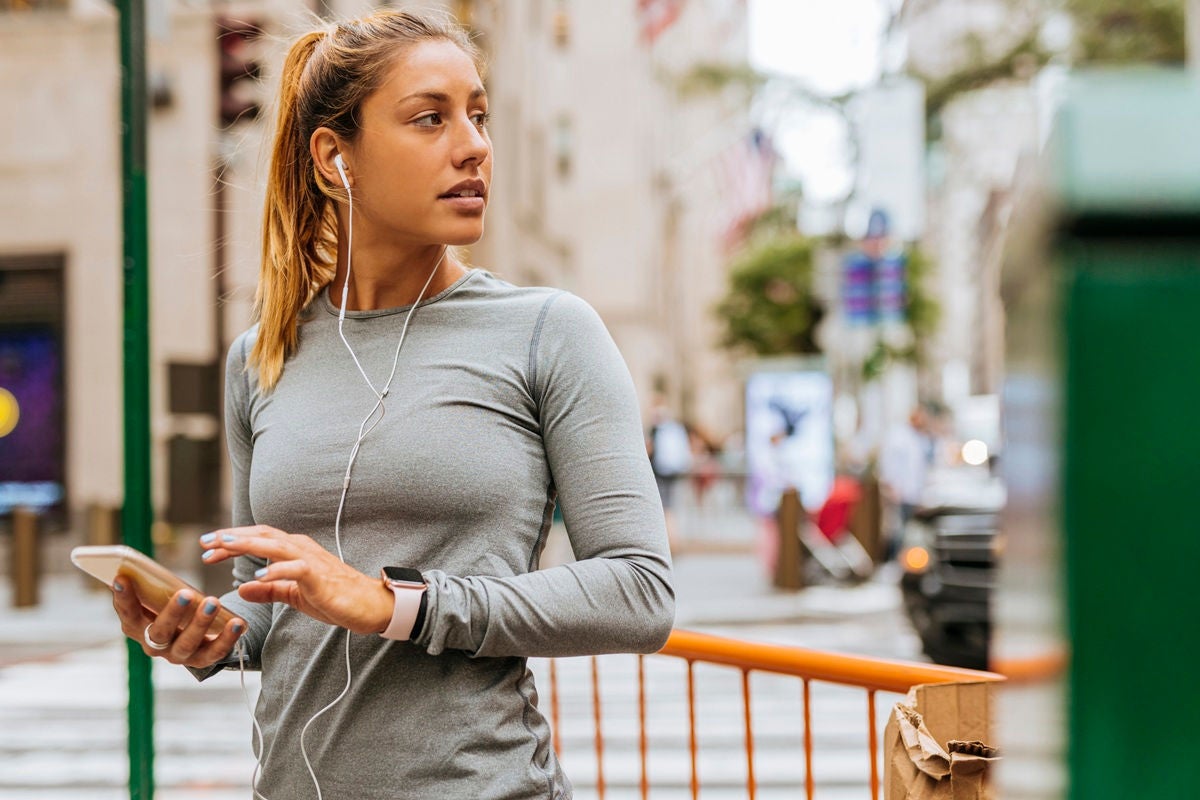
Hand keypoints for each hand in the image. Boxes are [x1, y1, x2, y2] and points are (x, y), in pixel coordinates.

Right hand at [111, 581, 244, 667]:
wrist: (194, 635)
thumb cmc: (170, 607)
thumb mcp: (157, 597)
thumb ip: (149, 586)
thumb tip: (133, 564)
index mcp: (138, 628)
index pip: (128, 615)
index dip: (124, 599)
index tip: (123, 578)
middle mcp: (155, 646)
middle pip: (160, 633)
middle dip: (172, 612)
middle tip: (185, 593)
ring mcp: (178, 655)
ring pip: (187, 643)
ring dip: (201, 623)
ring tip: (213, 602)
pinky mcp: (202, 660)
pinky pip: (215, 652)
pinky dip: (228, 638)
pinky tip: (238, 622)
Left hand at [200, 525, 393, 635]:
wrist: (368, 605)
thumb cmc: (335, 596)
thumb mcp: (295, 595)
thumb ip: (269, 590)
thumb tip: (242, 589)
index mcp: (294, 550)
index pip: (258, 538)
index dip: (231, 541)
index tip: (206, 548)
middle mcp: (300, 548)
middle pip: (262, 535)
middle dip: (232, 537)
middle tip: (204, 543)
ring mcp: (310, 560)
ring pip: (275, 544)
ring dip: (248, 544)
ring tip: (223, 546)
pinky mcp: (319, 576)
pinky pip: (295, 569)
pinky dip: (275, 570)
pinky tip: (257, 577)